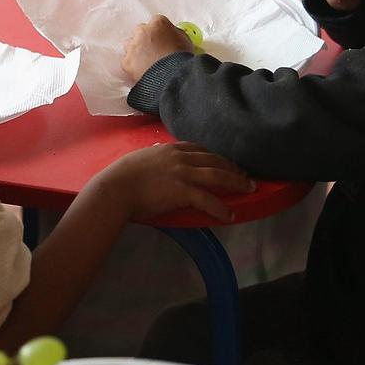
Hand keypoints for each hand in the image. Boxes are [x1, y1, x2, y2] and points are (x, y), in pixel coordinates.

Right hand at [88, 142, 254, 222]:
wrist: (115, 189)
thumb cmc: (121, 177)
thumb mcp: (141, 159)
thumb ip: (154, 157)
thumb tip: (156, 155)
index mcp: (170, 149)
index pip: (200, 149)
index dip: (216, 156)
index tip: (226, 162)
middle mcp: (180, 158)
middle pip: (215, 160)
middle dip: (233, 167)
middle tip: (245, 175)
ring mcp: (183, 174)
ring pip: (218, 175)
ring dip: (237, 182)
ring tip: (249, 189)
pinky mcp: (183, 192)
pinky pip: (209, 200)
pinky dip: (221, 208)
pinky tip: (230, 215)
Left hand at [121, 14, 193, 79]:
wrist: (173, 77)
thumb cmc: (182, 59)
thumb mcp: (186, 40)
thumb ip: (175, 34)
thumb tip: (171, 37)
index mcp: (159, 23)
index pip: (156, 22)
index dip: (160, 33)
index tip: (163, 41)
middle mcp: (142, 31)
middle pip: (140, 32)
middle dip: (146, 40)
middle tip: (154, 53)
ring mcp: (132, 47)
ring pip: (130, 46)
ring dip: (136, 52)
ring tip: (147, 64)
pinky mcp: (126, 62)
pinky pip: (127, 63)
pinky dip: (132, 68)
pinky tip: (142, 73)